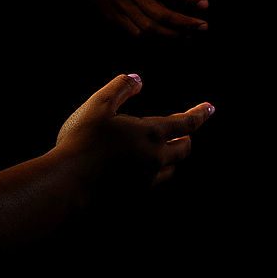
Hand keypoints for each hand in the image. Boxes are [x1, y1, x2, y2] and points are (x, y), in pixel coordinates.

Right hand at [55, 74, 213, 192]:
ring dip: (171, 159)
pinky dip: (153, 174)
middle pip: (183, 149)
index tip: (210, 108)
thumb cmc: (82, 141)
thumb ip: (120, 88)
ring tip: (165, 152)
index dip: (199, 114)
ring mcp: (146, 181)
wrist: (66, 185)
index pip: (186, 123)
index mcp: (151, 134)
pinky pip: (152, 184)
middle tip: (185, 134)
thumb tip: (138, 79)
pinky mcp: (134, 198)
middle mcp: (155, 159)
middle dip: (186, 139)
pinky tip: (142, 172)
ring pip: (169, 169)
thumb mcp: (98, 105)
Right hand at [61, 0, 207, 36]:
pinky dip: (152, 37)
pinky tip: (166, 36)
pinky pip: (134, 32)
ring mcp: (117, 5)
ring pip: (147, 28)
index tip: (204, 4)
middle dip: (184, 23)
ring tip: (189, 35)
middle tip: (202, 26)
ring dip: (171, 34)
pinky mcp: (110, 14)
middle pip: (159, 14)